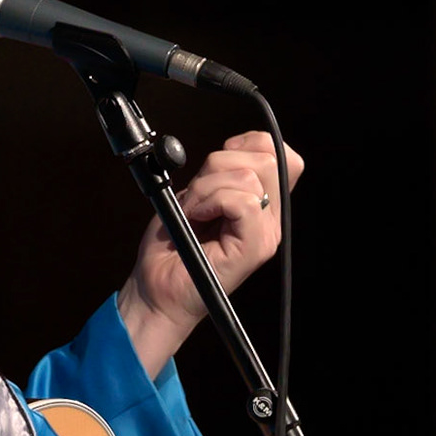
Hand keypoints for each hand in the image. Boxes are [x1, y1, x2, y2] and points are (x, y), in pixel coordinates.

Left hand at [119, 131, 304, 377]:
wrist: (157, 291)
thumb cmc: (171, 249)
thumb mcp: (195, 197)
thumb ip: (219, 174)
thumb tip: (231, 148)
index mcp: (260, 205)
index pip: (278, 153)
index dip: (249, 144)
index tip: (216, 164)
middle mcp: (270, 220)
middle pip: (267, 157)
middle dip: (219, 165)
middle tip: (197, 197)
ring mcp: (265, 234)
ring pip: (248, 177)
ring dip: (206, 188)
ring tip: (192, 213)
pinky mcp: (254, 248)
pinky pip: (241, 201)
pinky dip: (209, 202)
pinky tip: (195, 219)